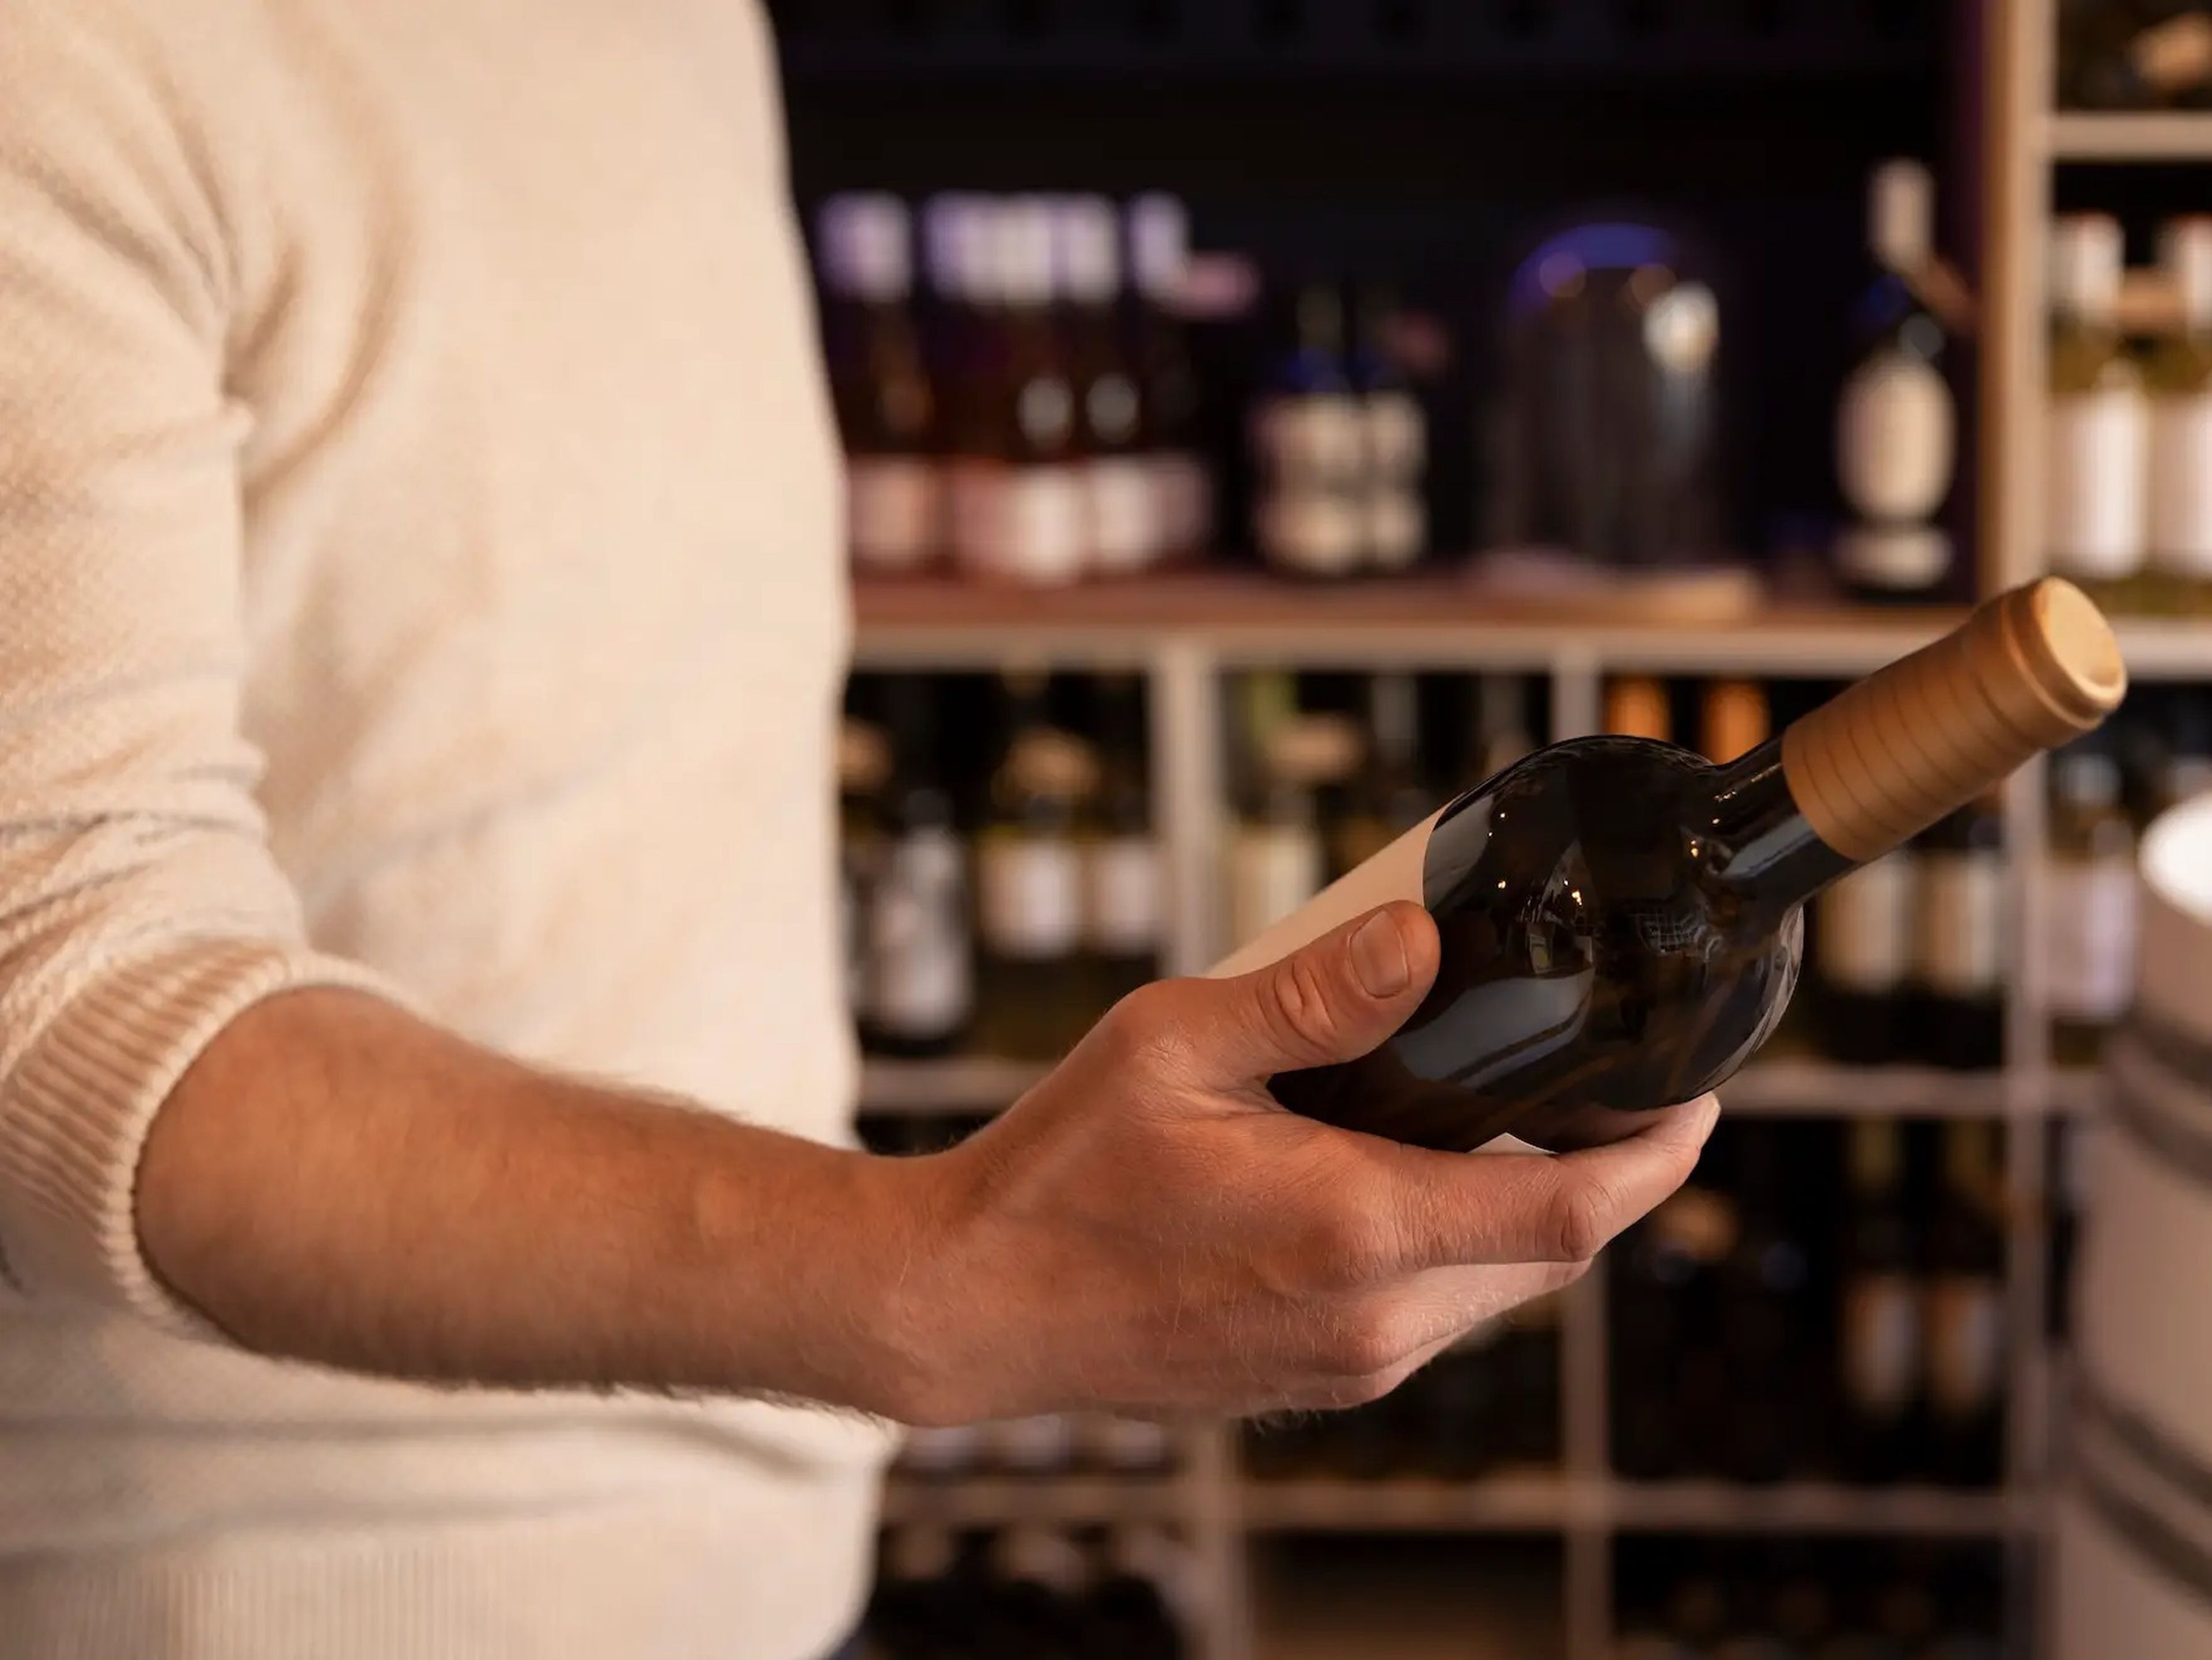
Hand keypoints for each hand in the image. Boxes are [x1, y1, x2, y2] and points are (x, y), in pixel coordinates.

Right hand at [878, 901, 1718, 1425]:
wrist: (976, 1305)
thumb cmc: (1060, 1174)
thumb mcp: (1177, 1046)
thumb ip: (1313, 997)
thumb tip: (1421, 942)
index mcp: (1356, 1228)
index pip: (1573, 1209)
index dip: (1659, 1157)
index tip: (1698, 1100)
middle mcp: (1372, 1317)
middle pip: (1552, 1254)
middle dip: (1601, 1174)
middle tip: (1601, 1082)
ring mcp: (1347, 1363)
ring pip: (1496, 1290)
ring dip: (1523, 1210)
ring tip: (1500, 1116)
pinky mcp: (1316, 1380)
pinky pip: (1433, 1316)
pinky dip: (1457, 1249)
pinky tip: (1410, 1181)